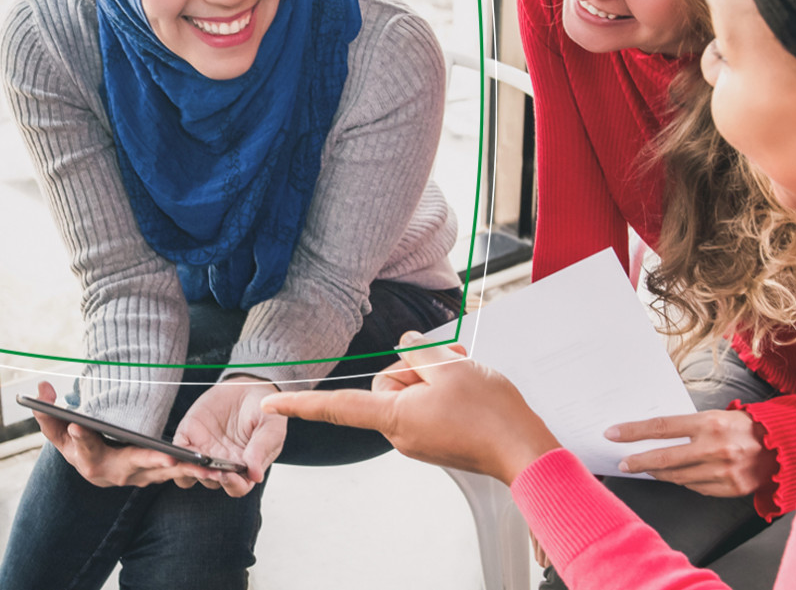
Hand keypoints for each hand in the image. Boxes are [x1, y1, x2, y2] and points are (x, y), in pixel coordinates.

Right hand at [27, 382, 222, 488]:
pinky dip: (195, 472)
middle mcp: (113, 474)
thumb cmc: (72, 441)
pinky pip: (176, 474)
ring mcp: (136, 477)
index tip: (77, 423)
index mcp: (86, 460)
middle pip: (131, 467)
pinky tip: (218, 468)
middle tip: (169, 456)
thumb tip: (40, 387)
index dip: (80, 437)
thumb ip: (44, 410)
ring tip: (205, 465)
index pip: (83, 448)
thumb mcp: (55, 426)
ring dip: (183, 471)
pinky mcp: (155, 474)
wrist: (89, 464)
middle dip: (150, 462)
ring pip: (161, 475)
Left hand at [171, 375, 287, 497]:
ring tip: (190, 462)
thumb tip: (255, 475)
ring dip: (188, 471)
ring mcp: (204, 452)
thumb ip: (261, 449)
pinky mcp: (189, 436)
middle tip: (208, 468)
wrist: (247, 388)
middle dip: (208, 476)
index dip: (232, 484)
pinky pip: (178, 451)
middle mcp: (222, 465)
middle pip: (211, 481)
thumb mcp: (270, 427)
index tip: (229, 475)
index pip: (237, 487)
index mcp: (244, 468)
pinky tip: (172, 453)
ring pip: (190, 473)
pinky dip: (173, 455)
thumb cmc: (262, 412)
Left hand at [263, 332, 560, 484]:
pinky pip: (427, 404)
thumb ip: (420, 351)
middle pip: (388, 383)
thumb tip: (405, 345)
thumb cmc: (491, 413)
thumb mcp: (452, 367)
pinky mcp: (435, 440)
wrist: (525, 451)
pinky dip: (444, 390)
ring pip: (411, 390)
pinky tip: (469, 389)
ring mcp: (418, 439)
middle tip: (450, 363)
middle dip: (416, 366)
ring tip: (465, 376)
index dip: (301, 403)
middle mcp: (401, 433)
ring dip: (435, 375)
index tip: (269, 403)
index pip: (337, 407)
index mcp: (395, 418)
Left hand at [606, 409, 775, 496]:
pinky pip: (696, 487)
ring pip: (678, 477)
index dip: (633, 431)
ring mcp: (724, 471)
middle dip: (638, 461)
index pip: (661, 427)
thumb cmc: (743, 427)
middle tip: (623, 463)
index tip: (613, 434)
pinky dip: (685, 481)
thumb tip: (654, 435)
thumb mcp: (716, 416)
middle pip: (664, 458)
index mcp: (709, 423)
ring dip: (660, 473)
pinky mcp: (731, 488)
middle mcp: (715, 448)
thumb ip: (689, 427)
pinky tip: (682, 475)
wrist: (782, 445)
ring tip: (649, 468)